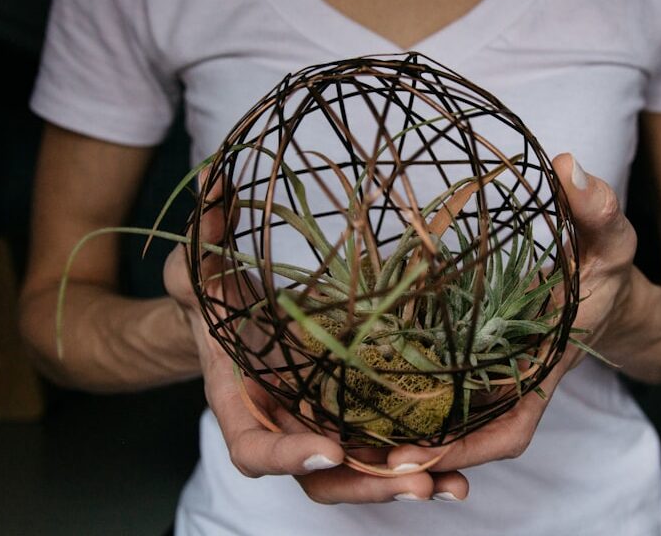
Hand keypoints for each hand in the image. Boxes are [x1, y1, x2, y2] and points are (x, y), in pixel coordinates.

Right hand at [162, 175, 468, 503]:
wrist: (231, 317)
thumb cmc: (212, 295)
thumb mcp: (201, 263)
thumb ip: (204, 231)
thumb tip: (214, 176)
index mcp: (239, 403)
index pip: (252, 448)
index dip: (285, 455)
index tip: (324, 448)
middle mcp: (281, 426)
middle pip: (318, 478)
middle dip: (364, 484)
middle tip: (415, 479)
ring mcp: (317, 426)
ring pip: (356, 473)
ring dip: (401, 483)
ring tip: (450, 485)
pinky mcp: (349, 417)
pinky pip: (381, 448)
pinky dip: (417, 465)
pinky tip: (459, 473)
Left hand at [385, 152, 637, 473]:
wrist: (602, 284)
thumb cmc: (609, 268)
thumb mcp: (612, 238)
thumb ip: (598, 208)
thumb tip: (566, 165)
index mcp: (545, 372)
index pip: (511, 430)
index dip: (466, 448)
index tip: (417, 455)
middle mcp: (511, 382)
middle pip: (464, 436)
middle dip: (416, 450)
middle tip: (354, 452)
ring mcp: (488, 371)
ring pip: (443, 414)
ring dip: (399, 425)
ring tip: (339, 430)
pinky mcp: (470, 355)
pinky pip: (435, 382)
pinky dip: (402, 389)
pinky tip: (354, 380)